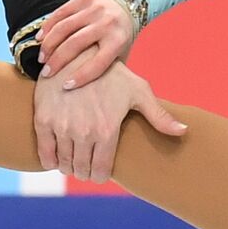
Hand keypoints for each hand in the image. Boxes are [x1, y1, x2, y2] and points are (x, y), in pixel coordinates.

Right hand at [33, 55, 186, 179]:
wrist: (78, 53)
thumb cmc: (112, 74)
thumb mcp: (138, 91)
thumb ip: (159, 116)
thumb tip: (184, 131)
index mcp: (107, 130)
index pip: (102, 171)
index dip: (101, 175)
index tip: (101, 171)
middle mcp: (83, 132)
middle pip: (82, 170)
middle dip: (85, 171)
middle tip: (88, 165)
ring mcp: (62, 127)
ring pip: (64, 165)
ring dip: (69, 166)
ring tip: (74, 160)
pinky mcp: (43, 120)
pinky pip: (45, 155)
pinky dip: (51, 161)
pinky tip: (57, 157)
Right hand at [34, 0, 134, 86]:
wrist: (128, 4)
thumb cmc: (120, 37)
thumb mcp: (121, 54)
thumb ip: (108, 70)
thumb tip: (90, 94)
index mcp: (119, 40)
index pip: (98, 63)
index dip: (81, 76)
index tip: (65, 86)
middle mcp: (108, 22)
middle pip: (76, 44)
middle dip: (57, 61)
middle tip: (46, 74)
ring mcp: (95, 8)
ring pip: (64, 28)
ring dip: (49, 45)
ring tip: (42, 59)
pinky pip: (60, 13)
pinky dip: (48, 27)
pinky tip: (40, 39)